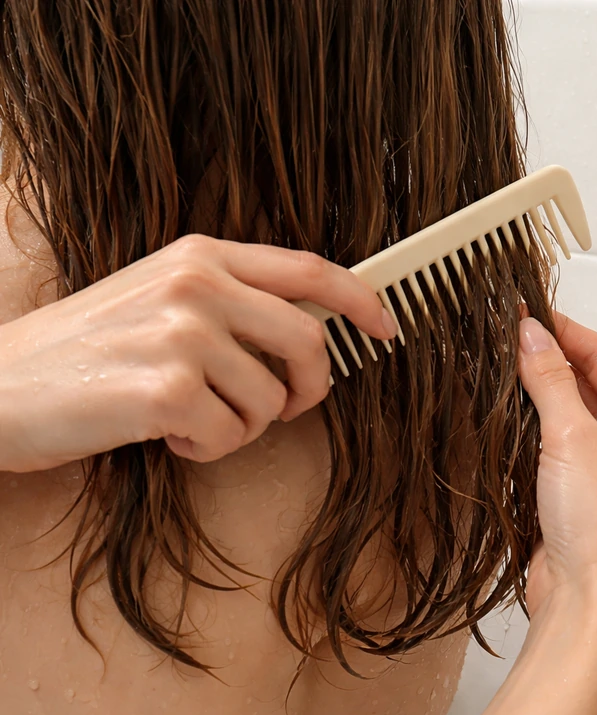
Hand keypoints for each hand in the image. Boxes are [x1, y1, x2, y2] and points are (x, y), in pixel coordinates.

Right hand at [0, 235, 396, 471]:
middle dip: (311, 387)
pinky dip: (208, 447)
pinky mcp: (165, 389)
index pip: (310, 270)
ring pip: (270, 399)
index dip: (361, 301)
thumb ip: (229, 302)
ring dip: (242, 425)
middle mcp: (197, 284)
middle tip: (287, 408)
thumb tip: (306, 334)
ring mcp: (182, 334)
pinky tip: (167, 436)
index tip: (387, 327)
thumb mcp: (157, 297)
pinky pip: (231, 436)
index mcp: (200, 255)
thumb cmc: (81, 350)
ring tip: (192, 418)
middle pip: (308, 342)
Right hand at [517, 313, 596, 631]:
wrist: (589, 604)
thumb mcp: (574, 438)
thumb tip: (530, 331)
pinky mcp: (574, 494)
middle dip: (546, 360)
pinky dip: (527, 428)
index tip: (523, 310)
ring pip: (565, 413)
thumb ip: (550, 379)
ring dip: (534, 393)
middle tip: (500, 335)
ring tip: (494, 365)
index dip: (564, 330)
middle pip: (586, 382)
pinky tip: (500, 413)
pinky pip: (550, 446)